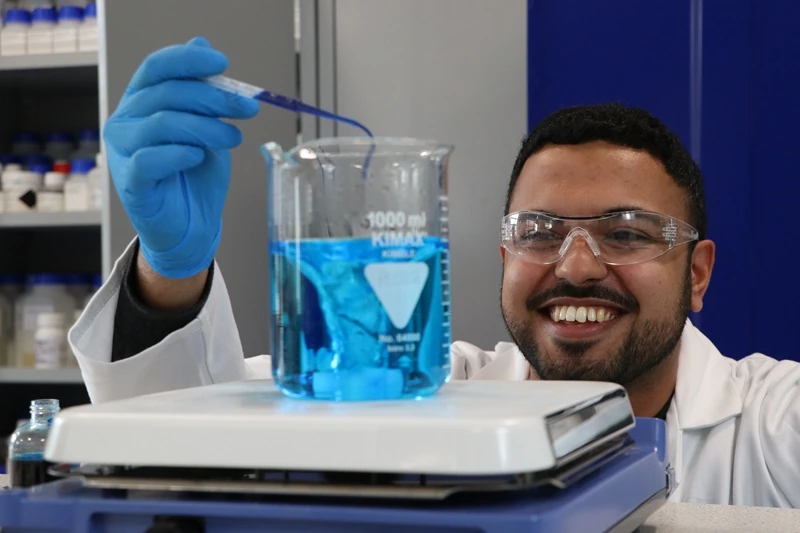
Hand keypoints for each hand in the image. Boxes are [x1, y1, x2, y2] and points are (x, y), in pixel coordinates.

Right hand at [103, 37, 258, 278]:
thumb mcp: (208, 127)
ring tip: (234, 137)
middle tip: (247, 107)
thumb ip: (203, 92)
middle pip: (165, 94)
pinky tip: (200, 157)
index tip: (224, 64)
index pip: (157, 67)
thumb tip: (203, 44)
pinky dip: (179, 154)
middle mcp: (126, 121)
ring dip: (206, 126)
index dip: (188, 61)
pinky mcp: (131, 182)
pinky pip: (150, 159)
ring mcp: (124, 152)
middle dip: (212, 97)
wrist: (192, 227)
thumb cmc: (196, 176)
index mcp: (142, 102)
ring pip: (162, 124)